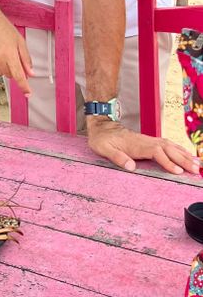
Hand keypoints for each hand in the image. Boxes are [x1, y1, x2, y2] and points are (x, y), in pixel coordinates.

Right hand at [0, 6, 33, 94]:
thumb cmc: (3, 28)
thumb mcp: (19, 41)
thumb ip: (25, 59)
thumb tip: (30, 73)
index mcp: (9, 53)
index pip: (18, 75)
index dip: (24, 86)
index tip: (28, 93)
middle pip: (8, 75)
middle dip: (12, 69)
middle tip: (10, 56)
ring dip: (1, 67)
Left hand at [86, 117, 201, 174]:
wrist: (102, 125)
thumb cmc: (102, 138)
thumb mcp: (103, 148)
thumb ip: (116, 157)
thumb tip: (130, 166)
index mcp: (136, 144)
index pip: (156, 152)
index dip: (168, 162)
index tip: (178, 171)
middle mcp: (146, 141)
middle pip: (168, 149)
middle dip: (183, 159)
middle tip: (195, 170)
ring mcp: (149, 140)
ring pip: (170, 146)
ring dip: (184, 154)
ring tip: (197, 164)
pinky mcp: (150, 141)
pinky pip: (168, 144)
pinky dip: (179, 149)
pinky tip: (186, 154)